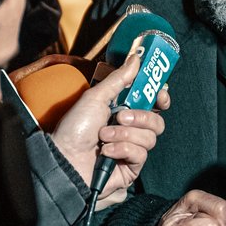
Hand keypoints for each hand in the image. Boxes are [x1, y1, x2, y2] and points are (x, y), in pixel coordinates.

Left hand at [51, 51, 169, 206]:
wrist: (66, 159)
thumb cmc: (75, 129)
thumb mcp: (95, 97)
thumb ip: (119, 79)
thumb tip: (135, 58)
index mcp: (124, 110)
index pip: (153, 103)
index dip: (160, 98)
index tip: (160, 95)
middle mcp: (130, 129)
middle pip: (157, 121)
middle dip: (141, 117)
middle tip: (120, 116)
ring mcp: (132, 149)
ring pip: (150, 138)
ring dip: (124, 134)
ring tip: (104, 136)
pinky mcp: (131, 167)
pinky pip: (140, 155)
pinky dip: (122, 150)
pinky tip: (106, 152)